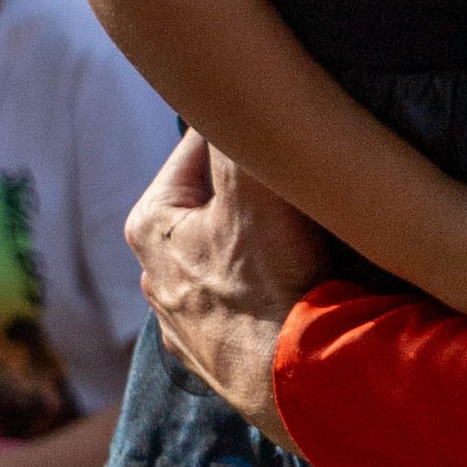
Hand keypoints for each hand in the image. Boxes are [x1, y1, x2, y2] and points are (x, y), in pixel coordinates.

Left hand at [128, 131, 328, 441]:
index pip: (200, 148)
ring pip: (232, 260)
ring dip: (269, 248)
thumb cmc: (273, 280)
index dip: (251, 135)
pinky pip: (250, 311)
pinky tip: (305, 297)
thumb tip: (230, 80)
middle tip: (309, 189)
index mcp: (150, 226)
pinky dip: (275, 298)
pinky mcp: (222, 366)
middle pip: (216, 207)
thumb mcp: (253, 181)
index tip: (289, 134)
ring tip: (316, 245)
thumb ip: (235, 129)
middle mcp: (155, 279)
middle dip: (258, 195)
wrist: (300, 386)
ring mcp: (187, 328)